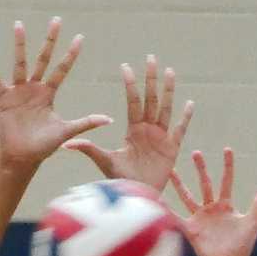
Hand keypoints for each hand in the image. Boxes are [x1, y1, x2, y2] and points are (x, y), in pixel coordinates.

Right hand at [0, 18, 110, 171]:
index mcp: (49, 93)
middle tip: (57, 20)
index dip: (71, 54)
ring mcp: (18, 91)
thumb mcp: (66, 131)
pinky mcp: (3, 98)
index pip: (62, 69)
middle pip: (43, 58)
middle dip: (50, 40)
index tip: (80, 37)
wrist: (23, 157)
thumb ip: (86, 122)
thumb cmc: (44, 146)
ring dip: (20, 44)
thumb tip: (109, 119)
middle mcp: (34, 88)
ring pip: (20, 63)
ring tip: (19, 24)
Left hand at [64, 55, 192, 192]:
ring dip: (168, 91)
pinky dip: (185, 117)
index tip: (126, 66)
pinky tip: (190, 103)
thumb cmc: (122, 181)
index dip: (130, 84)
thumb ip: (90, 149)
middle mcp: (148, 129)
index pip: (132, 101)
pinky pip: (180, 129)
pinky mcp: (172, 148)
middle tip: (151, 58)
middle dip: (150, 79)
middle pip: (150, 99)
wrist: (139, 197)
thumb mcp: (105, 162)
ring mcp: (161, 137)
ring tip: (170, 72)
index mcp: (133, 129)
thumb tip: (67, 144)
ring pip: (165, 108)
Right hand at [168, 149, 256, 255]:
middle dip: (201, 168)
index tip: (227, 149)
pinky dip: (167, 210)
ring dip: (179, 184)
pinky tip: (158, 200)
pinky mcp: (191, 228)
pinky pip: (177, 217)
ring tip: (171, 170)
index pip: (226, 181)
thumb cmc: (242, 245)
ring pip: (188, 196)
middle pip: (205, 184)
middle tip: (196, 152)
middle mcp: (211, 208)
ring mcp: (200, 217)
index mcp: (226, 205)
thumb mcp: (251, 222)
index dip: (228, 166)